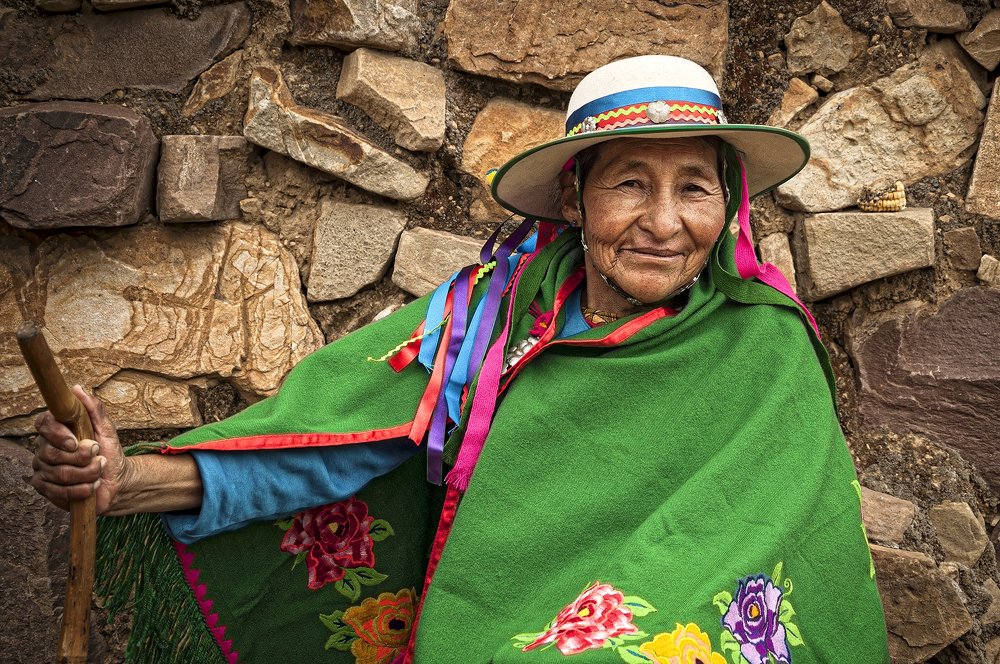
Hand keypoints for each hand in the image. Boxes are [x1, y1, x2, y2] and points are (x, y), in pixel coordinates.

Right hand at [30, 385, 129, 514]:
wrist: (117, 480)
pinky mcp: (46, 489)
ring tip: (99, 470)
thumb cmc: (110, 452)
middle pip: (51, 453)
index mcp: (56, 430)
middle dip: (81, 457)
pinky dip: (81, 489)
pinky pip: (58, 491)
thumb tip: (77, 389)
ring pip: (58, 473)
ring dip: (87, 473)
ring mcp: (43, 470)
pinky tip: (91, 486)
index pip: (43, 424)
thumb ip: (93, 409)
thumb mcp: (107, 429)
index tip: (76, 441)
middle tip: (98, 456)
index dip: (58, 434)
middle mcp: (44, 449)